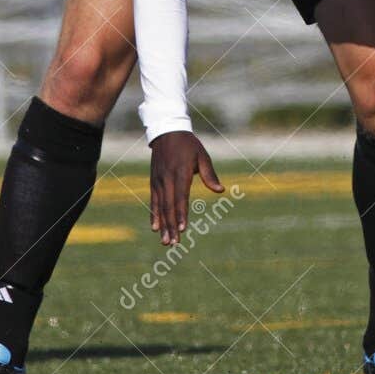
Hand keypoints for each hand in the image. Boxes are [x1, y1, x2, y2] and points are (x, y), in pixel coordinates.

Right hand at [149, 131, 223, 246]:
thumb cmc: (188, 144)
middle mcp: (167, 178)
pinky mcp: (154, 181)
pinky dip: (154, 215)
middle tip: (174, 243)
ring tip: (165, 241)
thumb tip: (220, 190)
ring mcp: (158, 181)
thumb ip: (209, 174)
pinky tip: (155, 228)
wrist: (166, 130)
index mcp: (181, 173)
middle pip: (169, 206)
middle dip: (171, 226)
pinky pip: (154, 201)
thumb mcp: (202, 155)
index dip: (182, 213)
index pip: (181, 197)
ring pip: (160, 207)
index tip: (183, 229)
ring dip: (163, 225)